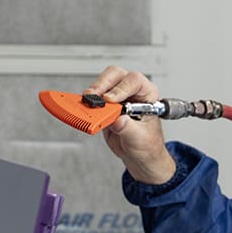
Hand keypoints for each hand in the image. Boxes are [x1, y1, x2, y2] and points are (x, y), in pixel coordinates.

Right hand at [87, 65, 176, 184]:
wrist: (139, 157)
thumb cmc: (147, 146)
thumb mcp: (140, 139)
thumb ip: (129, 129)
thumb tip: (118, 120)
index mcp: (147, 94)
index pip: (135, 81)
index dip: (121, 88)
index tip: (110, 100)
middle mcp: (132, 91)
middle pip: (115, 75)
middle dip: (102, 84)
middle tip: (93, 96)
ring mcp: (117, 97)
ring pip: (102, 83)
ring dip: (93, 93)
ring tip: (87, 103)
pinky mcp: (105, 106)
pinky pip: (93, 98)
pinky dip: (86, 102)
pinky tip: (83, 108)